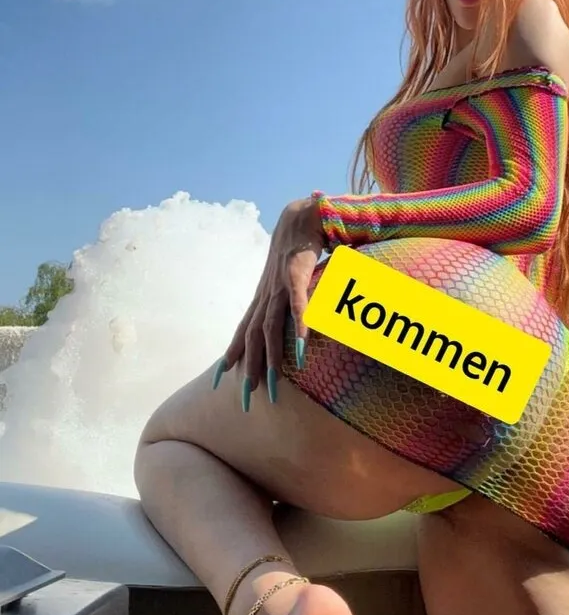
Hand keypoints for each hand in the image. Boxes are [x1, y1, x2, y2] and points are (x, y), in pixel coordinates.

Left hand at [213, 197, 325, 407]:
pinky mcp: (298, 274)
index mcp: (264, 296)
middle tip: (246, 402)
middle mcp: (266, 293)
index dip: (231, 354)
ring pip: (271, 328)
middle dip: (248, 370)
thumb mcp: (292, 278)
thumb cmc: (301, 246)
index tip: (218, 381)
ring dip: (270, 358)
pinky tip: (301, 353)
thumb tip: (299, 319)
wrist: (303, 211)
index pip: (243, 330)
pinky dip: (299, 329)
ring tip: (270, 386)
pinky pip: (298, 306)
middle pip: (253, 338)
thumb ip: (293, 300)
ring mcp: (280, 284)